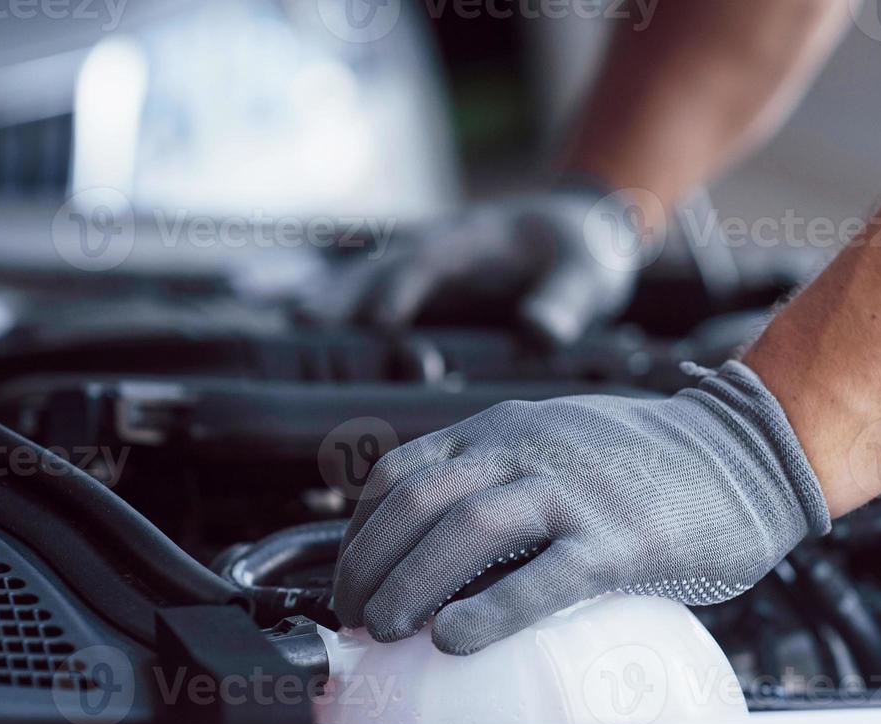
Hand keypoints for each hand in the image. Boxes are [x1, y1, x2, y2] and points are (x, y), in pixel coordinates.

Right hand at [320, 183, 656, 346]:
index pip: (433, 260)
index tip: (380, 321)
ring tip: (294, 332)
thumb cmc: (583, 256)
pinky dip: (340, 311)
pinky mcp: (419, 289)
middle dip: (345, 292)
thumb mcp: (587, 278)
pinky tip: (304, 336)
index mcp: (474, 238)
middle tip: (304, 324)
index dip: (406, 288)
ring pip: (367, 277)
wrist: (579, 231)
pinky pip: (371, 296)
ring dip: (331, 301)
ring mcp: (422, 266)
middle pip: (382, 265)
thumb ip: (563, 305)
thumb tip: (537, 335)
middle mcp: (436, 247)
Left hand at [332, 362, 829, 653]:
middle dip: (368, 565)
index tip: (350, 578)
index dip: (360, 532)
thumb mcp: (563, 440)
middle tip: (356, 617)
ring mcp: (575, 493)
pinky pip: (541, 578)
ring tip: (388, 629)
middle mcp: (530, 450)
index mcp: (508, 429)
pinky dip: (488, 612)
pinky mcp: (620, 540)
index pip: (402, 472)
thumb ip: (506, 476)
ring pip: (464, 532)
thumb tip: (443, 551)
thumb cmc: (656, 462)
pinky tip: (455, 640)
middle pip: (417, 502)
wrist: (749, 451)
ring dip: (409, 586)